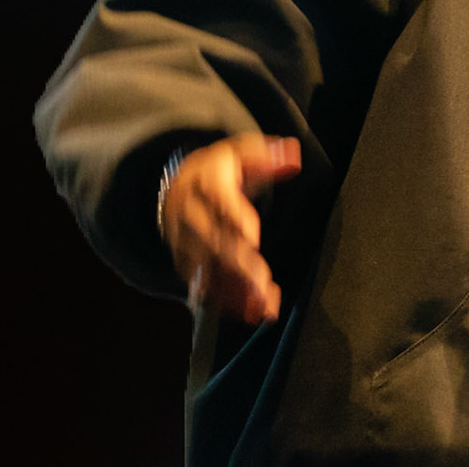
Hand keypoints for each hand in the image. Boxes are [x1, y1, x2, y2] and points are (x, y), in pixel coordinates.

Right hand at [160, 133, 302, 323]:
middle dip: (239, 266)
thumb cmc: (219, 170)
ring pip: (207, 269)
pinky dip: (224, 301)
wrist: (175, 186)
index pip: (219, 202)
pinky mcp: (185, 263)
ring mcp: (184, 242)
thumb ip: (268, 156)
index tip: (253, 239)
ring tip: (261, 309)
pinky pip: (202, 284)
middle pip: (213, 242)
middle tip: (264, 286)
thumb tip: (293, 156)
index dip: (234, 220)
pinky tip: (248, 314)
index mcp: (206, 183)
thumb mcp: (241, 153)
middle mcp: (190, 215)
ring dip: (233, 291)